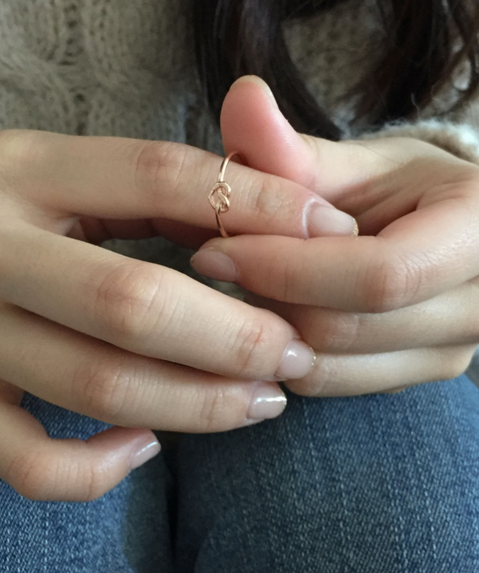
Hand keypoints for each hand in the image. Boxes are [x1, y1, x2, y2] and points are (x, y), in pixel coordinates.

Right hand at [0, 129, 354, 499]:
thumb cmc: (13, 213)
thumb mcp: (73, 178)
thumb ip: (165, 188)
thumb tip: (283, 219)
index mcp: (23, 170)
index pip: (160, 176)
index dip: (259, 205)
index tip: (332, 235)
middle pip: (134, 303)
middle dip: (237, 337)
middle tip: (295, 356)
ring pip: (98, 386)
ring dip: (198, 404)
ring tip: (262, 401)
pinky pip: (30, 462)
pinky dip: (100, 469)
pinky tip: (147, 444)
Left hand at [191, 76, 478, 396]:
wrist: (440, 234)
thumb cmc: (403, 190)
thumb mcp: (358, 163)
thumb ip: (297, 148)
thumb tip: (240, 96)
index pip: (377, 274)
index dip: (285, 268)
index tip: (212, 250)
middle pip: (344, 329)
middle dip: (264, 298)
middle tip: (214, 260)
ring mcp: (451, 353)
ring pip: (328, 368)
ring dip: (267, 329)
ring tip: (244, 282)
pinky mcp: (416, 375)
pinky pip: (328, 384)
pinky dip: (284, 354)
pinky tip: (270, 313)